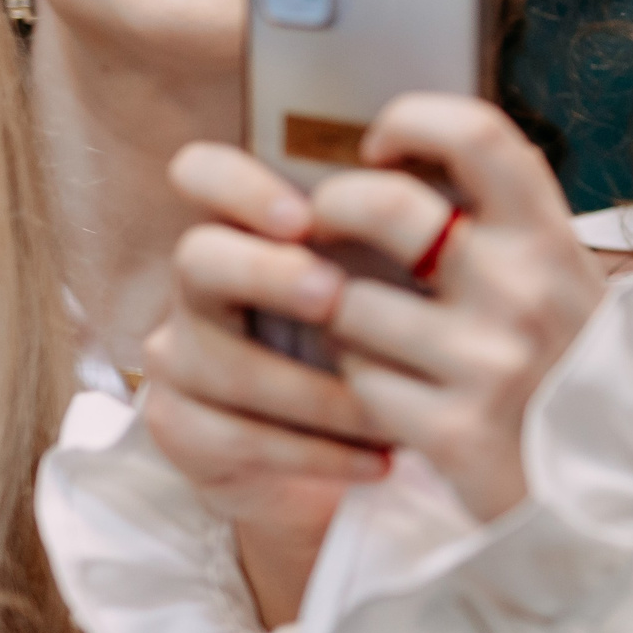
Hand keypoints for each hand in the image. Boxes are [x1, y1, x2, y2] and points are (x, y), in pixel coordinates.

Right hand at [143, 149, 384, 625]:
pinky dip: (318, 453)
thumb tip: (453, 205)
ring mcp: (180, 353)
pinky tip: (379, 460)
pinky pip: (236, 437)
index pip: (203, 172)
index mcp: (246, 227)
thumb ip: (399, 239)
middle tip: (332, 293)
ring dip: (316, 391)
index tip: (303, 215)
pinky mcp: (179, 424)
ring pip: (224, 364)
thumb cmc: (372, 341)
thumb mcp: (385, 284)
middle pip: (199, 256)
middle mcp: (201, 282)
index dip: (237, 184)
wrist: (335, 450)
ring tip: (391, 413)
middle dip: (266, 273)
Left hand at [307, 94, 607, 522]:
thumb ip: (509, 231)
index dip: (411, 120)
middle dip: (329, 211)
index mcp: (553, 242)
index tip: (378, 145)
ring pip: (347, 300)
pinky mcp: (451, 431)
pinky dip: (357, 382)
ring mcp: (487, 363)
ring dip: (335, 311)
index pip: (478, 135)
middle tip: (320, 230)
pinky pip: (357, 380)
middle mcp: (524, 291)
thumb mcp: (568, 288)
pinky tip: (387, 392)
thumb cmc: (574, 382)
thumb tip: (406, 162)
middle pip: (383, 205)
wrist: (617, 508)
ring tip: (361, 328)